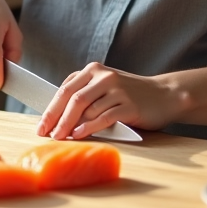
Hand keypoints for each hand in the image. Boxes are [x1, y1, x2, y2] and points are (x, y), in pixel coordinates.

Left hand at [37, 62, 189, 140]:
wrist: (165, 95)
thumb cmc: (131, 95)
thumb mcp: (105, 88)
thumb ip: (85, 96)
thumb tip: (57, 117)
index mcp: (93, 70)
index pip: (65, 89)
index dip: (50, 108)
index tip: (41, 125)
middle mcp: (104, 76)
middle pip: (72, 98)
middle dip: (55, 117)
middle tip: (46, 134)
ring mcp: (117, 89)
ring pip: (86, 108)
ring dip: (70, 125)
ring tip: (60, 137)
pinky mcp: (129, 105)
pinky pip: (103, 117)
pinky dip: (89, 127)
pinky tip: (79, 135)